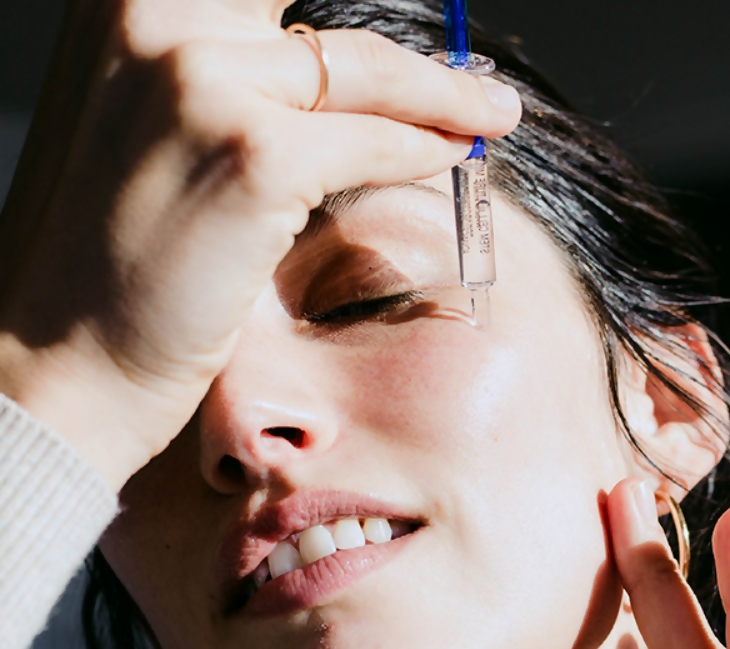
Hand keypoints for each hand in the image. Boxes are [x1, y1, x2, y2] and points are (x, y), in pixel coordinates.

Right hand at [0, 0, 520, 488]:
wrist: (63, 356)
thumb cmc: (111, 259)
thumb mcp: (146, 128)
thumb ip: (221, 76)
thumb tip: (317, 66)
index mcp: (125, 3)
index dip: (341, 9)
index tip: (401, 51)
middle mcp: (156, 19)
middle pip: (327, 19)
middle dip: (410, 54)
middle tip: (473, 73)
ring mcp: (203, 82)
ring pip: (363, 71)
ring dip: (444, 97)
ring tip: (490, 113)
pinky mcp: (252, 157)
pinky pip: (370, 144)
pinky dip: (423, 151)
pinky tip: (454, 157)